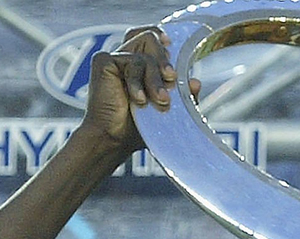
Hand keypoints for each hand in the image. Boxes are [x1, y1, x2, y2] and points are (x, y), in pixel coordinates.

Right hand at [78, 26, 191, 156]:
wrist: (113, 140)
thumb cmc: (134, 129)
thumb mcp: (165, 111)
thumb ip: (181, 97)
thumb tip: (195, 82)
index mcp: (136, 65)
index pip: (149, 37)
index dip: (160, 36)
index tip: (171, 46)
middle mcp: (124, 58)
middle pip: (149, 38)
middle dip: (165, 60)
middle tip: (172, 79)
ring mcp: (113, 59)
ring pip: (145, 52)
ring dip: (155, 77)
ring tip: (159, 100)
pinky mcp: (104, 62)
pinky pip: (132, 60)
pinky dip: (139, 81)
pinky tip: (139, 100)